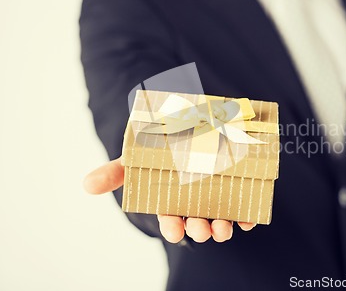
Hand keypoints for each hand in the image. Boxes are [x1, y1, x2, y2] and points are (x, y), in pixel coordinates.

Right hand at [84, 158, 255, 242]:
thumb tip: (87, 185)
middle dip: (199, 228)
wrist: (187, 125)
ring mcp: (215, 198)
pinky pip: (243, 208)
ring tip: (222, 228)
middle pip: (197, 222)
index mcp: (170, 202)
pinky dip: (246, 216)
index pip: (170, 220)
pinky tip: (249, 218)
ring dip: (222, 227)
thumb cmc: (158, 149)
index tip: (174, 230)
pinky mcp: (235, 190)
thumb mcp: (134, 159)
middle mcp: (194, 203)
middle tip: (201, 228)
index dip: (172, 227)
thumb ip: (114, 172)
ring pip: (219, 219)